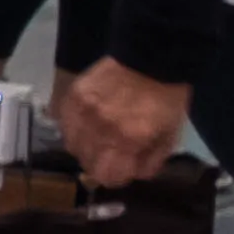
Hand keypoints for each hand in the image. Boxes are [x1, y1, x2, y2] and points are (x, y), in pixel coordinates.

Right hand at [59, 57, 192, 190]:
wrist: (149, 57)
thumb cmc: (165, 98)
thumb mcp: (170, 134)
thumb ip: (152, 160)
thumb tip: (134, 174)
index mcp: (128, 140)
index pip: (107, 176)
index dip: (117, 177)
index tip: (124, 168)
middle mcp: (100, 130)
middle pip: (87, 164)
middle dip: (101, 163)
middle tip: (113, 152)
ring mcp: (82, 113)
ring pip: (71, 146)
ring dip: (85, 147)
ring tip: (98, 137)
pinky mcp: (72, 97)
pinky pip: (64, 124)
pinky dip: (74, 128)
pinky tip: (86, 122)